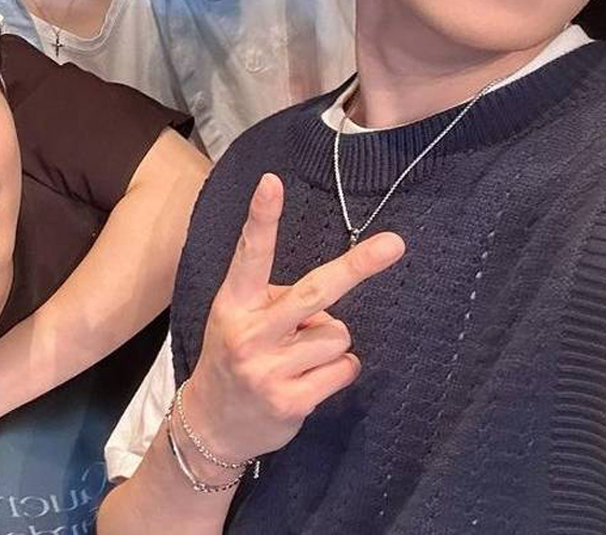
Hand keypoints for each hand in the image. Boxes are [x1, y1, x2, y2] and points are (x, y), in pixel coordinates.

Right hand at [178, 173, 403, 463]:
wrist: (211, 424)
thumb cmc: (234, 357)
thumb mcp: (238, 320)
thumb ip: (276, 303)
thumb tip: (328, 305)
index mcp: (234, 303)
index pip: (250, 253)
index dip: (262, 217)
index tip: (272, 181)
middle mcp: (249, 333)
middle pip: (315, 292)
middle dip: (357, 266)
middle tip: (394, 244)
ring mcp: (268, 369)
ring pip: (338, 334)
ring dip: (331, 344)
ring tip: (300, 359)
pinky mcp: (290, 400)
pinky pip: (344, 369)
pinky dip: (338, 371)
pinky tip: (310, 380)